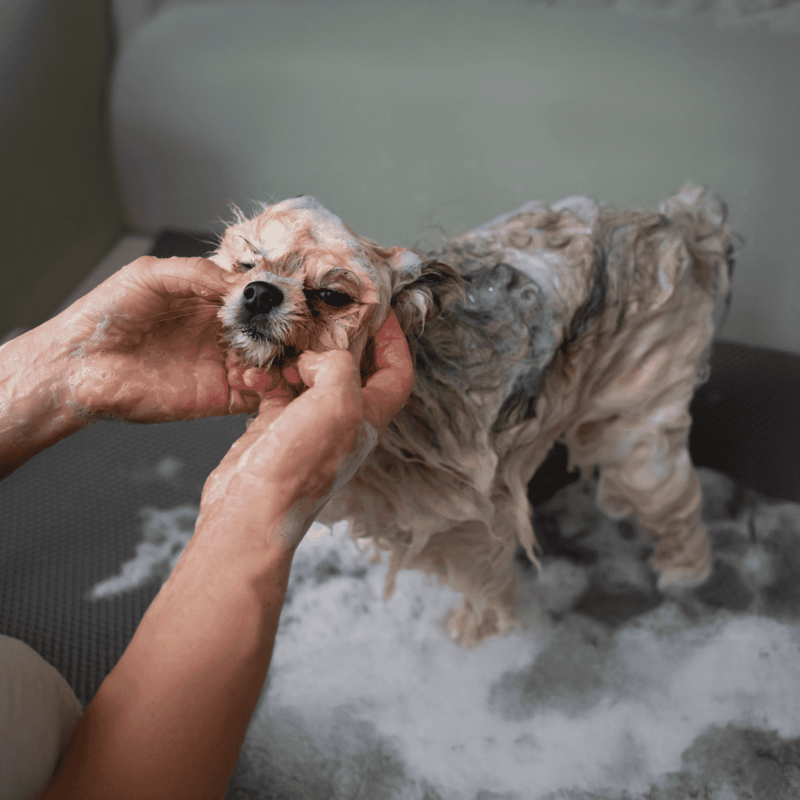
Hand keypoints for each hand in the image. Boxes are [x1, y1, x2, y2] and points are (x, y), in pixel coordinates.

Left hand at [59, 256, 276, 422]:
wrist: (77, 364)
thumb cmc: (106, 315)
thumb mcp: (151, 275)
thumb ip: (200, 273)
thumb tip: (245, 284)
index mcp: (208, 301)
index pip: (255, 298)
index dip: (273, 296)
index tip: (286, 294)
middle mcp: (221, 334)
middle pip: (270, 331)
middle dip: (285, 328)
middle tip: (292, 327)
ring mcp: (222, 366)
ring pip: (271, 363)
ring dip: (281, 359)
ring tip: (272, 353)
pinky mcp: (219, 398)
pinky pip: (258, 395)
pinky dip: (270, 387)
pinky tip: (255, 376)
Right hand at [194, 310, 412, 551]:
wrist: (251, 509)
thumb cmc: (299, 466)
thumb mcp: (336, 401)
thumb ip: (339, 365)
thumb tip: (319, 359)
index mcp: (369, 417)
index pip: (397, 372)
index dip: (394, 340)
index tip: (380, 310)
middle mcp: (343, 420)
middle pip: (351, 369)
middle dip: (337, 339)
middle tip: (321, 314)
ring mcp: (309, 424)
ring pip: (310, 376)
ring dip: (295, 357)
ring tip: (281, 347)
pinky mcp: (276, 427)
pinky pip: (276, 390)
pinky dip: (265, 378)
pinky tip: (253, 376)